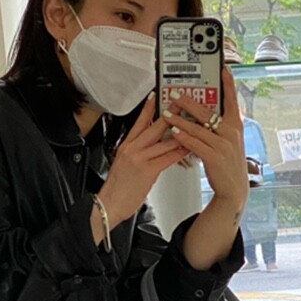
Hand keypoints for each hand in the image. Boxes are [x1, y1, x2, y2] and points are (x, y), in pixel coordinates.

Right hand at [97, 94, 185, 224]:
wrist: (109, 204)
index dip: (148, 108)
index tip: (156, 97)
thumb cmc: (116, 189)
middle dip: (170, 114)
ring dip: (180, 133)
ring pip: (164, 141)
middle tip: (181, 104)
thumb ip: (135, 154)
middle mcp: (133, 149)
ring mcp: (140, 159)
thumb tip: (147, 149)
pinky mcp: (148, 171)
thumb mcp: (121, 164)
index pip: (139, 122)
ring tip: (191, 125)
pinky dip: (179, 152)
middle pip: (154, 126)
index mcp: (125, 146)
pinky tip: (189, 147)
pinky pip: (168, 158)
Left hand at [161, 68, 247, 210]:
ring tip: (166, 112)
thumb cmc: (228, 164)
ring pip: (197, 127)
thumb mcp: (231, 141)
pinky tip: (173, 131)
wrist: (234, 189)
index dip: (227, 83)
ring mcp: (222, 144)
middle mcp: (230, 132)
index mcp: (235, 125)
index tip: (222, 68)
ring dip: (179, 119)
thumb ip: (223, 125)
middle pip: (207, 111)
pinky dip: (183, 137)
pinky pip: (195, 143)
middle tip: (174, 93)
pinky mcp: (214, 156)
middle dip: (188, 101)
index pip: (232, 99)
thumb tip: (210, 111)